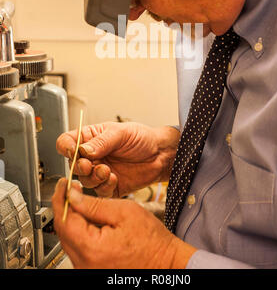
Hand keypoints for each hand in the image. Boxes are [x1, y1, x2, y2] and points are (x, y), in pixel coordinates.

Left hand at [52, 178, 195, 268]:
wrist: (165, 263)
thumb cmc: (151, 241)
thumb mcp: (124, 211)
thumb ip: (95, 204)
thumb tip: (72, 196)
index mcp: (91, 249)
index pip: (65, 219)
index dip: (61, 198)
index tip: (63, 184)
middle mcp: (85, 264)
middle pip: (63, 231)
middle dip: (65, 207)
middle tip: (70, 189)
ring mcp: (86, 269)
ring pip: (69, 239)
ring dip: (72, 219)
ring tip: (80, 201)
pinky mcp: (91, 270)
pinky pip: (78, 248)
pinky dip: (79, 231)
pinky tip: (88, 219)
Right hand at [56, 122, 179, 196]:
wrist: (160, 154)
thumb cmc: (141, 138)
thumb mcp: (121, 133)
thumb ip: (102, 142)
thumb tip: (83, 150)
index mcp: (90, 139)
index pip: (66, 142)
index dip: (66, 148)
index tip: (74, 151)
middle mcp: (91, 157)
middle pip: (72, 165)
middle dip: (80, 167)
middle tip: (89, 164)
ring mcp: (99, 173)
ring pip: (84, 181)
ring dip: (93, 177)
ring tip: (106, 170)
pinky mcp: (108, 187)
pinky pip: (99, 192)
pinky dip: (104, 186)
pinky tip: (114, 178)